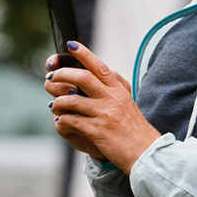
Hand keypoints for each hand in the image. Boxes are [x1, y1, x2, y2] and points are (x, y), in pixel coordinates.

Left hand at [45, 41, 160, 169]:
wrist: (145, 152)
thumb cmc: (134, 130)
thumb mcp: (127, 104)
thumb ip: (112, 90)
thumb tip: (95, 78)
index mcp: (119, 90)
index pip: (100, 66)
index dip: (84, 54)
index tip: (72, 45)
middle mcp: (111, 99)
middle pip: (82, 77)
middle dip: (62, 74)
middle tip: (51, 76)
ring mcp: (104, 114)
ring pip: (72, 100)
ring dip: (58, 101)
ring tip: (54, 104)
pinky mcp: (97, 130)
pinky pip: (72, 120)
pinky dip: (63, 119)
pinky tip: (61, 120)